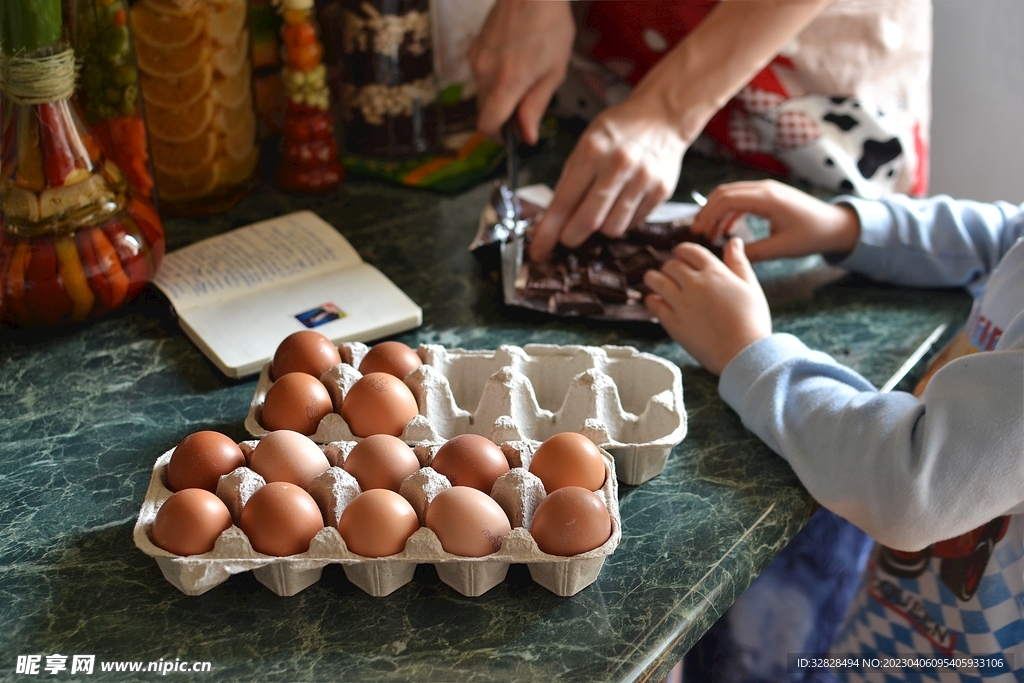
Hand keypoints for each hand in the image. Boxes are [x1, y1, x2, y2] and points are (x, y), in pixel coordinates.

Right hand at [469, 0, 574, 144]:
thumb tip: (527, 135)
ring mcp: (476, 59)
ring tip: (523, 76)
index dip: (497, 136)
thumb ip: (536, 106)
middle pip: (484, 111)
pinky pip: (480, 74)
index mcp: (507, 82)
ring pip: (482, 93)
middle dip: (501, 115)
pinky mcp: (474, 48)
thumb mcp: (554, 71)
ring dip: (498, 95)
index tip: (510, 136)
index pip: (487, 124)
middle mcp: (485, 73)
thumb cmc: (550, 25)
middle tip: (525, 105)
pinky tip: (513, 61)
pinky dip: (494, 78)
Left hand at [528, 94, 686, 260]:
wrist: (662, 116)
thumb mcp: (586, 144)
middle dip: (571, 237)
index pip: (564, 201)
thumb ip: (569, 181)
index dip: (548, 231)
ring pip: (613, 229)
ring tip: (600, 211)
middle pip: (589, 221)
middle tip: (567, 238)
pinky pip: (633, 223)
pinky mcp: (661, 190)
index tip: (538, 251)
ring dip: (600, 228)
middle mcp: (619, 165)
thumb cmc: (617, 131)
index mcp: (593, 151)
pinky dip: (622, 220)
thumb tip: (551, 222)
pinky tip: (621, 203)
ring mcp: (643, 179)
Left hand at [644, 238, 771, 374]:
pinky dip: (651, 300)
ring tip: (654, 280)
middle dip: (670, 266)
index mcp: (714, 272)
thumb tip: (734, 241)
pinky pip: (653, 305)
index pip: (690, 251)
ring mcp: (681, 303)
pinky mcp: (672, 322)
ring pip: (656, 280)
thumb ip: (739, 263)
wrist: (743, 353)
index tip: (681, 255)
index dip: (683, 251)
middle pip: (671, 265)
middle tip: (671, 272)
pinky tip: (655, 300)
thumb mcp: (750, 287)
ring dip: (653, 278)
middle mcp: (694, 284)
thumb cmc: (752, 321)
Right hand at [689, 180, 860, 261]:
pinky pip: (742, 199)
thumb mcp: (781, 248)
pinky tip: (725, 229)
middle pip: (724, 193)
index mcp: (767, 198)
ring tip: (708, 232)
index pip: (726, 199)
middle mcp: (765, 188)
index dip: (707, 215)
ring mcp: (767, 189)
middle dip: (706, 211)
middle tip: (697, 233)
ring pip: (731, 194)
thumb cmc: (812, 236)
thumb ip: (753, 253)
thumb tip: (727, 257)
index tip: (697, 232)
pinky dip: (729, 212)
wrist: (835, 225)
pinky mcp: (769, 195)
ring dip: (716, 211)